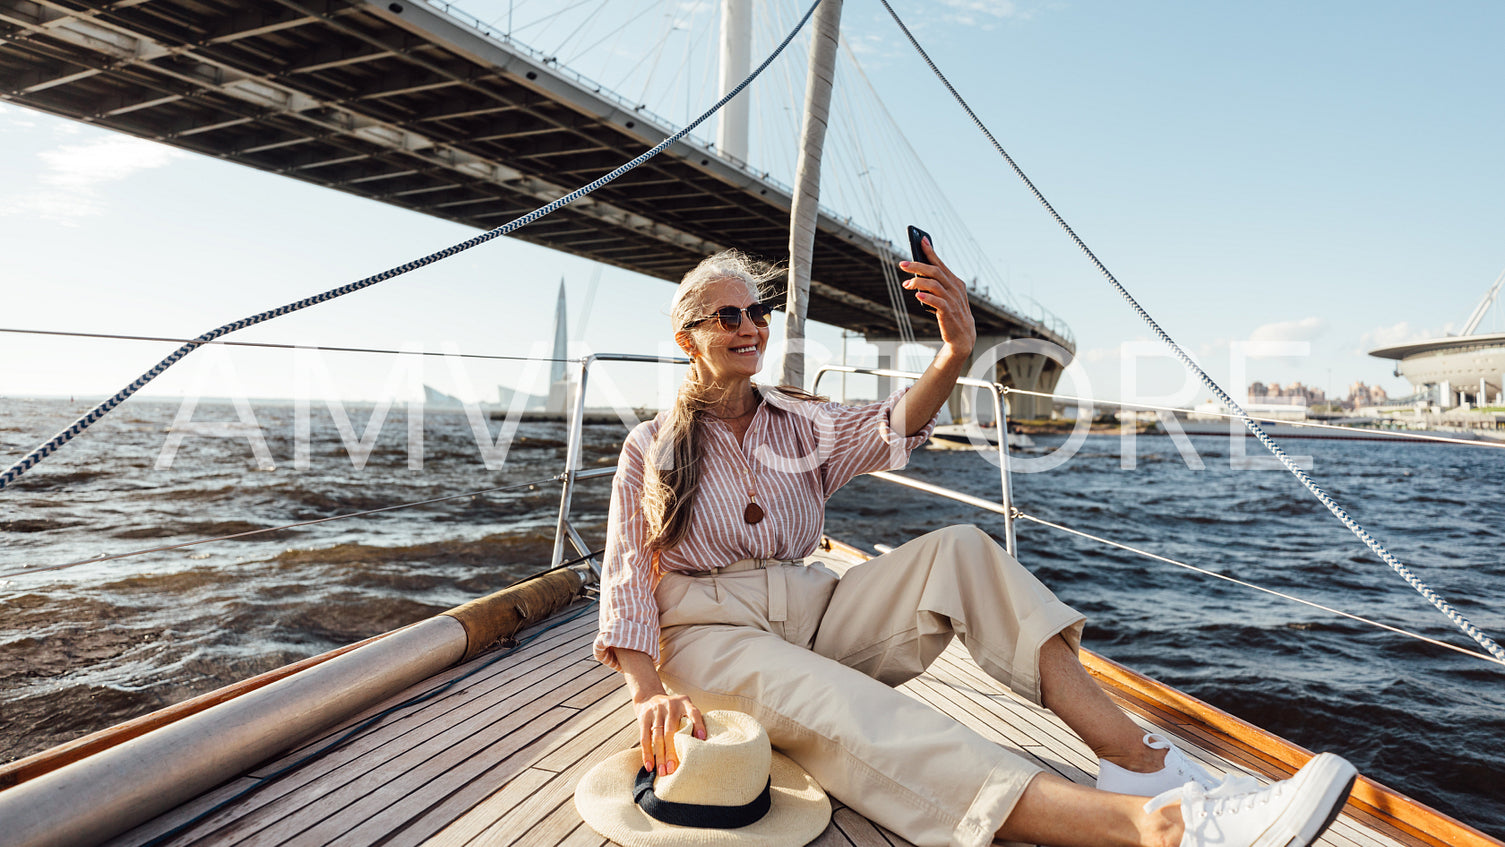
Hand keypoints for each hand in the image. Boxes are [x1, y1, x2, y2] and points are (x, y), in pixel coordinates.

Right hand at [633, 692, 705, 776]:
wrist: (650, 696)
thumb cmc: (673, 710)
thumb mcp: (684, 709)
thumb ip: (692, 722)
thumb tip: (701, 744)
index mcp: (684, 703)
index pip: (694, 713)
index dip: (698, 725)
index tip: (701, 739)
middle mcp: (670, 706)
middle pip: (671, 731)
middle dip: (672, 752)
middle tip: (673, 769)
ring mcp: (656, 711)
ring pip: (657, 737)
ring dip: (660, 756)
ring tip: (663, 772)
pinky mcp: (644, 718)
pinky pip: (644, 738)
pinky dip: (647, 753)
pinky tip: (649, 766)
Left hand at [900, 238, 975, 357]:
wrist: (963, 335)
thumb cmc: (952, 313)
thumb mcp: (946, 296)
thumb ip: (936, 284)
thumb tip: (917, 273)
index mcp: (956, 282)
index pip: (940, 263)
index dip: (930, 251)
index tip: (921, 240)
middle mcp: (955, 288)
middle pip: (935, 271)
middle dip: (917, 265)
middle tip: (902, 264)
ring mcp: (953, 300)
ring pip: (934, 284)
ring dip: (918, 282)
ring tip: (906, 284)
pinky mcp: (949, 312)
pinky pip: (937, 301)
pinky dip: (926, 297)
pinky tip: (917, 295)